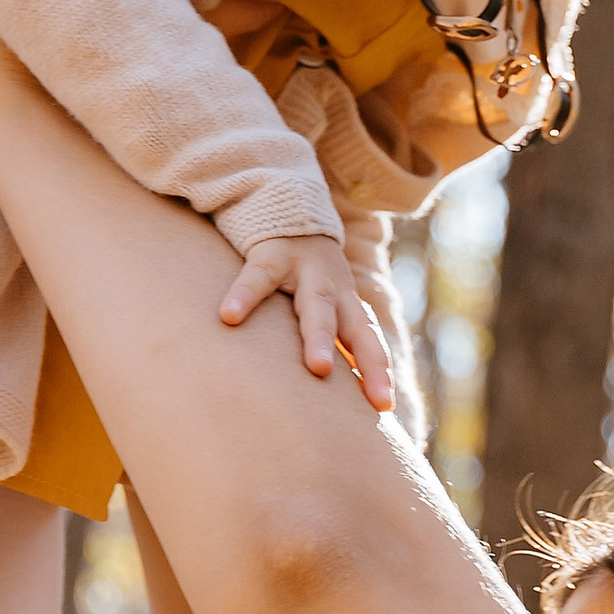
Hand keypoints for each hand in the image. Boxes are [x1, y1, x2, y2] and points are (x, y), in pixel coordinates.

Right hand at [220, 233, 394, 414]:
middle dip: (368, 362)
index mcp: (347, 304)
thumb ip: (323, 338)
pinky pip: (257, 277)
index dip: (379, 372)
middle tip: (374, 399)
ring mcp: (305, 270)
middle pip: (356, 329)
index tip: (386, 407)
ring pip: (316, 305)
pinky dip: (244, 296)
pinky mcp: (272, 254)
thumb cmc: (299, 273)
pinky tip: (228, 317)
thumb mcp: (319, 301)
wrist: (283, 205)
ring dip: (320, 336)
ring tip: (318, 367)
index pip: (369, 342)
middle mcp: (334, 289)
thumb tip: (325, 396)